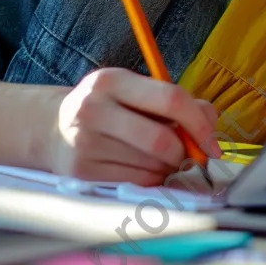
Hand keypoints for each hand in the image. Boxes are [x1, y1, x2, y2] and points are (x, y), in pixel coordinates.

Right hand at [42, 68, 220, 184]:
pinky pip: (136, 184)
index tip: (212, 142)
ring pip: (151, 167)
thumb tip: (211, 124)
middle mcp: (93, 108)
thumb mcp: (136, 92)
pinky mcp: (82, 173)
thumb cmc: (110, 108)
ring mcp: (84, 143)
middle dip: (184, 153)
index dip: (199, 123)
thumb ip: (177, 102)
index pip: (171, 99)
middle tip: (187, 155)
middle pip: (161, 140)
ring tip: (158, 158)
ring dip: (167, 169)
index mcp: (112, 80)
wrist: (53, 128)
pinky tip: (141, 168)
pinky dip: (151, 181)